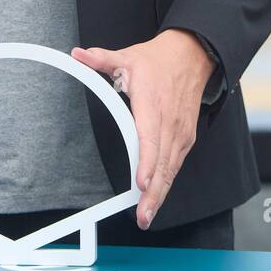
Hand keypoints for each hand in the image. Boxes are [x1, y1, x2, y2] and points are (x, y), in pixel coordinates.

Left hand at [71, 29, 212, 230]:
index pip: (150, 137)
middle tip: (142, 216)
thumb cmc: (158, 61)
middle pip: (162, 162)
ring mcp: (180, 132)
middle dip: (153, 192)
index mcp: (152, 103)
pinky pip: (176, 164)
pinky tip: (157, 198)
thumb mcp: (127, 56)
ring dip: (160, 193)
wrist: (192, 56)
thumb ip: (101, 59)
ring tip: (147, 215)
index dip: (147, 162)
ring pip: (171, 168)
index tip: (141, 182)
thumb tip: (78, 54)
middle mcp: (169, 121)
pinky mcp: (185, 138)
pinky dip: (167, 183)